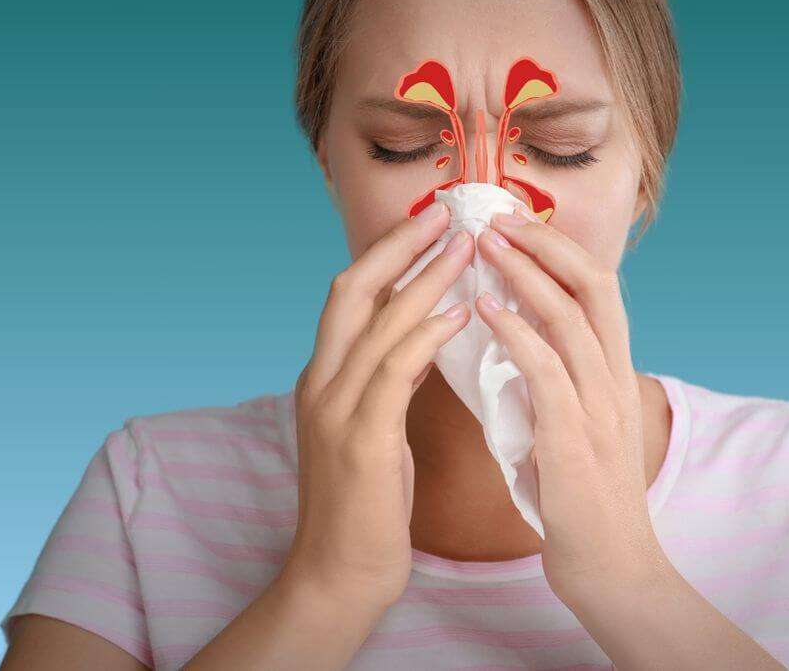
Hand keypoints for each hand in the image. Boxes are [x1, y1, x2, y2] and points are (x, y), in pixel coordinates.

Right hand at [282, 202, 472, 608]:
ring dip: (424, 280)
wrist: (340, 574)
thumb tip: (424, 335)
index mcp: (323, 378)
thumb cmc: (367, 507)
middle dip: (399, 246)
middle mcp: (320, 383)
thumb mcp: (375, 430)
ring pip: (376, 323)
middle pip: (352, 289)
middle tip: (447, 213)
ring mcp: (335, 410)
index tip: (431, 221)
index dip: (388, 253)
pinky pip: (394, 372)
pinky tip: (460, 315)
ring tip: (468, 248)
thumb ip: (389, 382)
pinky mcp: (360, 441)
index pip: (350, 295)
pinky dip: (425, 336)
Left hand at [474, 205, 674, 607]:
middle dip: (544, 243)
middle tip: (495, 216)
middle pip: (593, 284)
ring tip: (483, 246)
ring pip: (571, 317)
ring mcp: (599, 407)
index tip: (513, 222)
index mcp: (612, 373)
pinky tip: (485, 312)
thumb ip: (554, 382)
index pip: (596, 288)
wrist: (611, 569)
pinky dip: (517, 334)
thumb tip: (514, 341)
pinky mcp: (576, 440)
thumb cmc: (582, 501)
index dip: (556, 248)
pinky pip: (548, 372)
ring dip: (525, 274)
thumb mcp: (574, 425)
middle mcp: (613, 379)